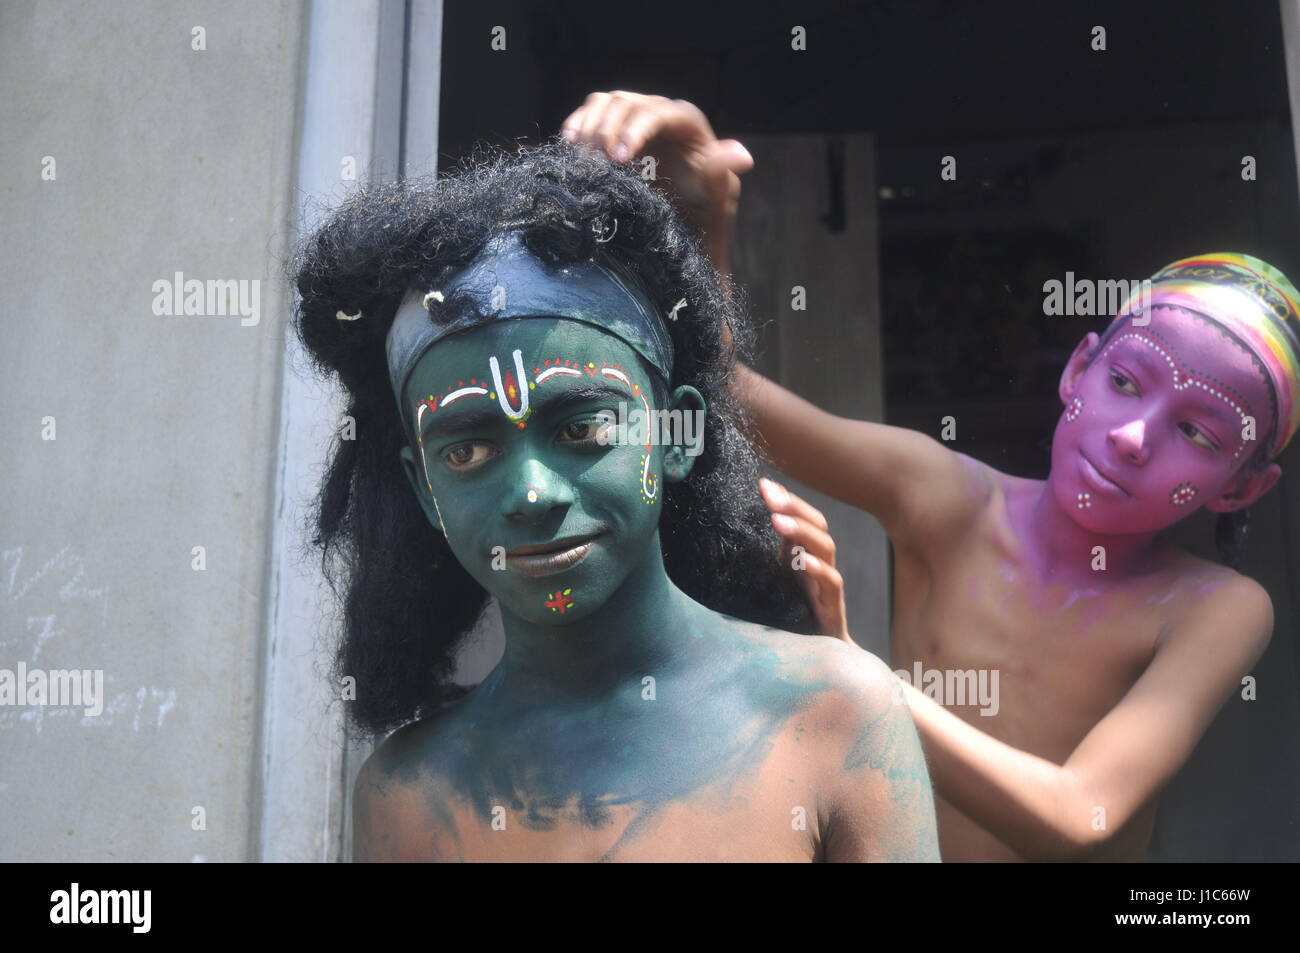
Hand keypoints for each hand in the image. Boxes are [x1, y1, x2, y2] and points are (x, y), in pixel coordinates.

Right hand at [560, 91, 752, 253]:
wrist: (682, 236)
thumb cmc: (703, 220)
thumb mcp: (717, 203)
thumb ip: (722, 176)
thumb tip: (742, 157)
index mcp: (689, 126)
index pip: (659, 113)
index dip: (636, 130)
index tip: (619, 160)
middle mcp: (663, 116)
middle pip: (627, 102)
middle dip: (607, 130)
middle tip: (594, 164)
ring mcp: (638, 121)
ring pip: (606, 102)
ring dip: (589, 126)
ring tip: (582, 158)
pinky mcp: (617, 132)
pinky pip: (592, 113)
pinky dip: (578, 124)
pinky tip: (570, 145)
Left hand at [758, 477, 850, 642]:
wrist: (821, 655)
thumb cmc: (795, 614)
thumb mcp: (778, 579)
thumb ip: (772, 553)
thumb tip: (750, 525)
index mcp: (805, 554)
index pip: (804, 518)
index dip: (787, 500)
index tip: (763, 485)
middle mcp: (820, 563)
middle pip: (818, 525)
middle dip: (794, 507)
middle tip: (770, 496)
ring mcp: (827, 583)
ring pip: (826, 548)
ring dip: (802, 531)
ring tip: (778, 521)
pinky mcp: (832, 607)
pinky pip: (832, 582)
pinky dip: (818, 569)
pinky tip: (802, 560)